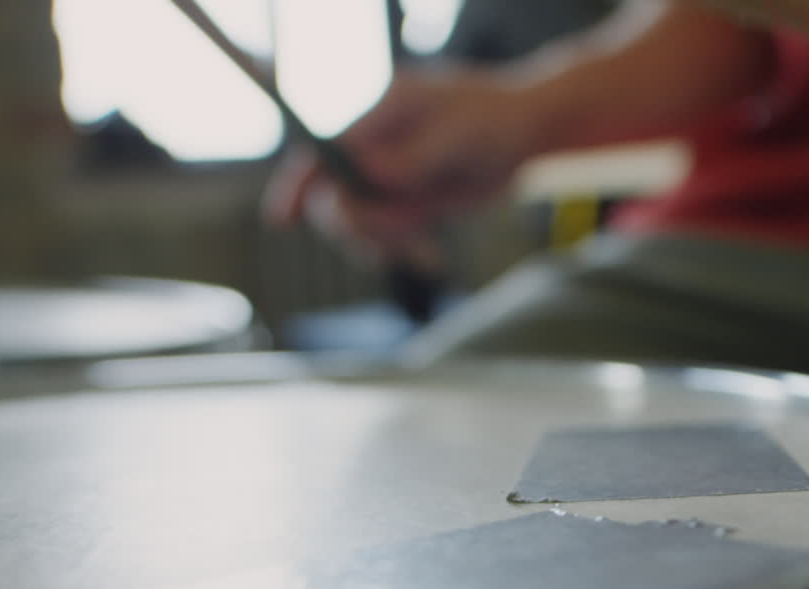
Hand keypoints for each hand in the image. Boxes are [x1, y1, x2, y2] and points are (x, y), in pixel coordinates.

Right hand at [263, 67, 543, 263]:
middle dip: (356, 222)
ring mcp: (390, 178)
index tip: (281, 218)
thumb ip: (409, 160)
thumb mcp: (453, 136)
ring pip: (359, 223)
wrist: (526, 133)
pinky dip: (400, 248)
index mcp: (378, 117)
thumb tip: (367, 178)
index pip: (323, 152)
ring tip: (423, 234)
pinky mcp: (409, 203)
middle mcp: (375, 149)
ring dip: (382, 239)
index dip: (298, 186)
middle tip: (398, 228)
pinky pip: (387, 236)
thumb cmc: (493, 119)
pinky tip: (426, 252)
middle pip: (333, 195)